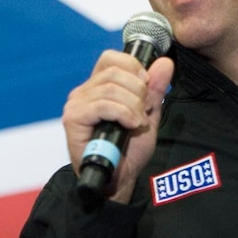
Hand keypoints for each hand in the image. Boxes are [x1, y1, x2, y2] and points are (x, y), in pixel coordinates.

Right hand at [62, 50, 174, 202]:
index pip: (111, 58)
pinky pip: (103, 105)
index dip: (133, 66)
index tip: (146, 86)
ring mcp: (76, 104)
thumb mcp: (149, 114)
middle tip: (143, 112)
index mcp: (99, 86)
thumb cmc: (130, 149)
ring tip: (137, 123)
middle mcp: (84, 91)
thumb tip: (165, 62)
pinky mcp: (73, 118)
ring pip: (111, 88)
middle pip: (115, 71)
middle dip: (138, 91)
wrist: (119, 179)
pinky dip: (123, 113)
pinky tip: (130, 126)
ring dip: (133, 106)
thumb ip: (156, 89)